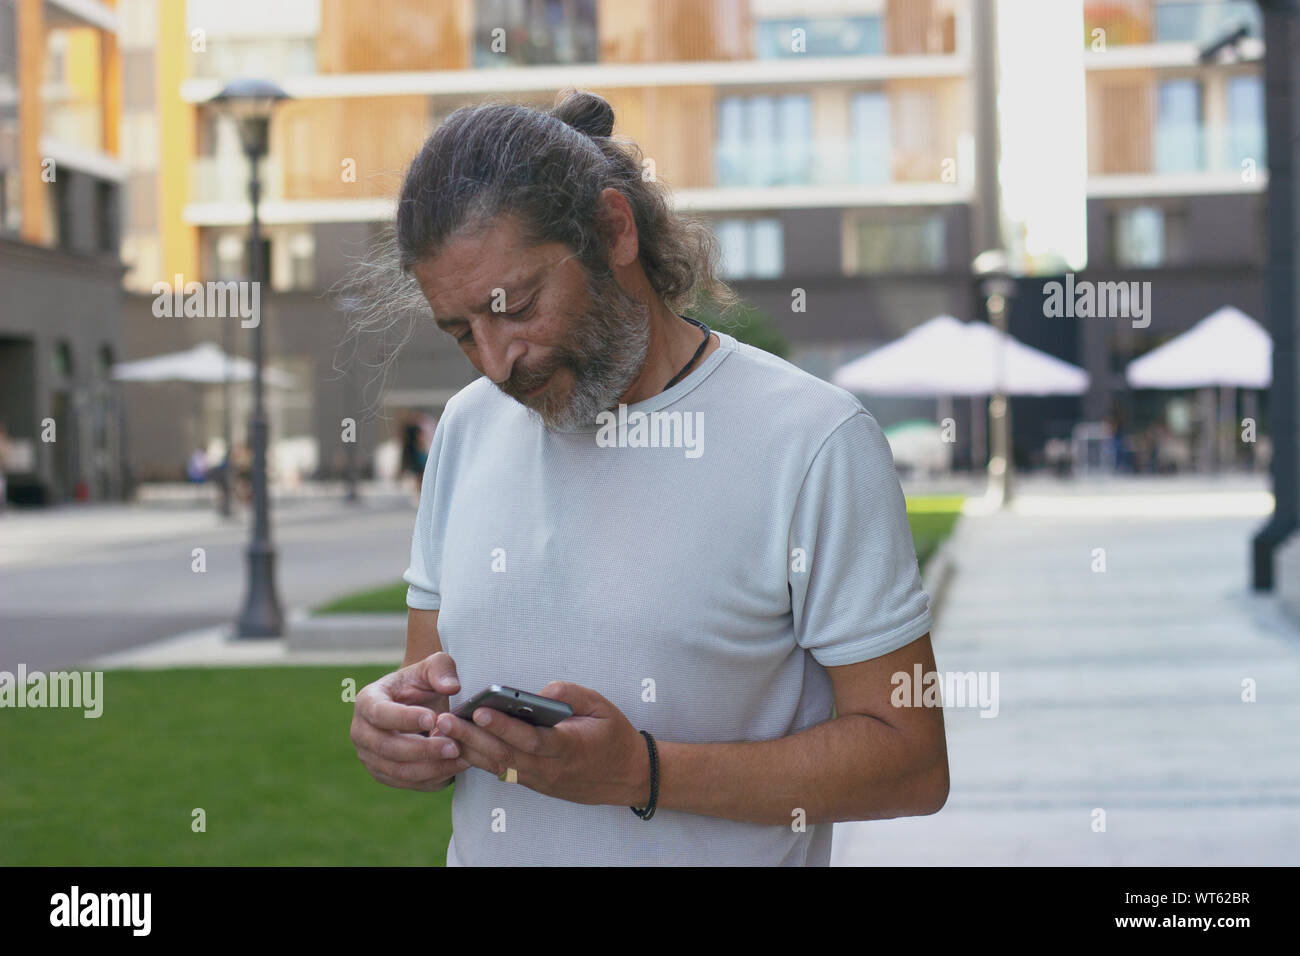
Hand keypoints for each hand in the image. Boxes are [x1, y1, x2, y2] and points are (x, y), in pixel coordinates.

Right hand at [351, 652, 468, 790]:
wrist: (419, 703)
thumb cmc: (424, 682)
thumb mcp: (434, 666)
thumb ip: (442, 669)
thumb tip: (451, 687)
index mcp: (367, 701)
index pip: (380, 713)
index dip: (405, 719)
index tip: (433, 718)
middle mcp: (361, 732)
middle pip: (387, 748)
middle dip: (423, 749)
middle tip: (453, 745)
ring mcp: (370, 757)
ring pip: (398, 772)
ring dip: (431, 768)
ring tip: (460, 757)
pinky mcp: (386, 775)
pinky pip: (410, 784)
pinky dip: (434, 779)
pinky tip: (456, 767)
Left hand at [431, 681, 650, 807]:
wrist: (626, 775)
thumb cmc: (612, 735)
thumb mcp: (600, 705)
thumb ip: (569, 694)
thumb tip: (538, 692)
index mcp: (569, 747)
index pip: (531, 738)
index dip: (504, 726)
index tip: (481, 711)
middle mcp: (551, 768)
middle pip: (505, 755)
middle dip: (472, 737)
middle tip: (445, 720)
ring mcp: (541, 780)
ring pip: (499, 767)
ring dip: (469, 750)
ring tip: (444, 730)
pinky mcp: (535, 784)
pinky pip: (503, 772)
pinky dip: (480, 759)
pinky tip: (460, 745)